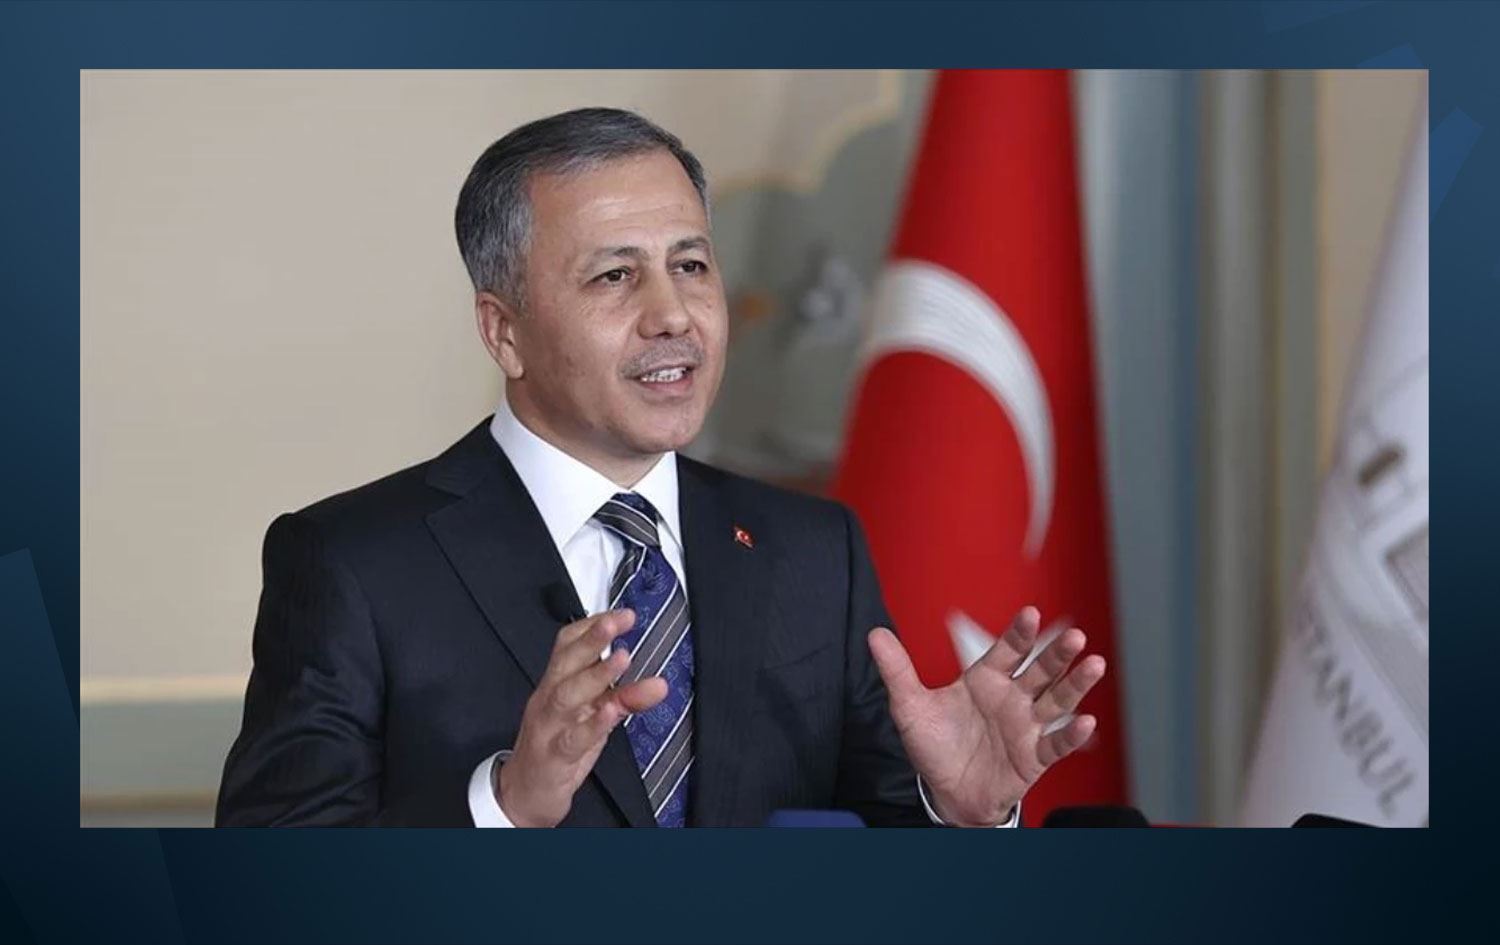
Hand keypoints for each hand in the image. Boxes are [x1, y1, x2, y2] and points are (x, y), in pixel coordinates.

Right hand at [496, 609, 667, 826]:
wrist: (522, 794)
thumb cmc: (555, 747)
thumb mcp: (592, 718)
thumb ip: (622, 698)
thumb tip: (655, 683)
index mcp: (555, 685)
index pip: (566, 645)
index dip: (592, 625)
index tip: (621, 613)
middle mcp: (549, 700)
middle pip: (567, 662)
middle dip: (593, 638)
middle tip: (619, 621)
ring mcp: (549, 728)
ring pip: (567, 695)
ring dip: (596, 674)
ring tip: (622, 658)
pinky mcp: (554, 757)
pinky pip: (572, 738)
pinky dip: (593, 724)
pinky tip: (611, 711)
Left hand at [868, 607, 1105, 826]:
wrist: (946, 793)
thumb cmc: (934, 746)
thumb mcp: (910, 707)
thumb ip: (897, 671)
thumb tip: (875, 634)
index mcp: (985, 679)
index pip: (1007, 650)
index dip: (1019, 634)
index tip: (1030, 614)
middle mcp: (1012, 698)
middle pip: (1040, 671)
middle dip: (1057, 654)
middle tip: (1074, 636)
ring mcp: (1026, 726)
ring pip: (1056, 701)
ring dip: (1076, 684)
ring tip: (1093, 664)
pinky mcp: (1034, 758)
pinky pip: (1056, 744)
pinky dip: (1071, 735)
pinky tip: (1085, 722)